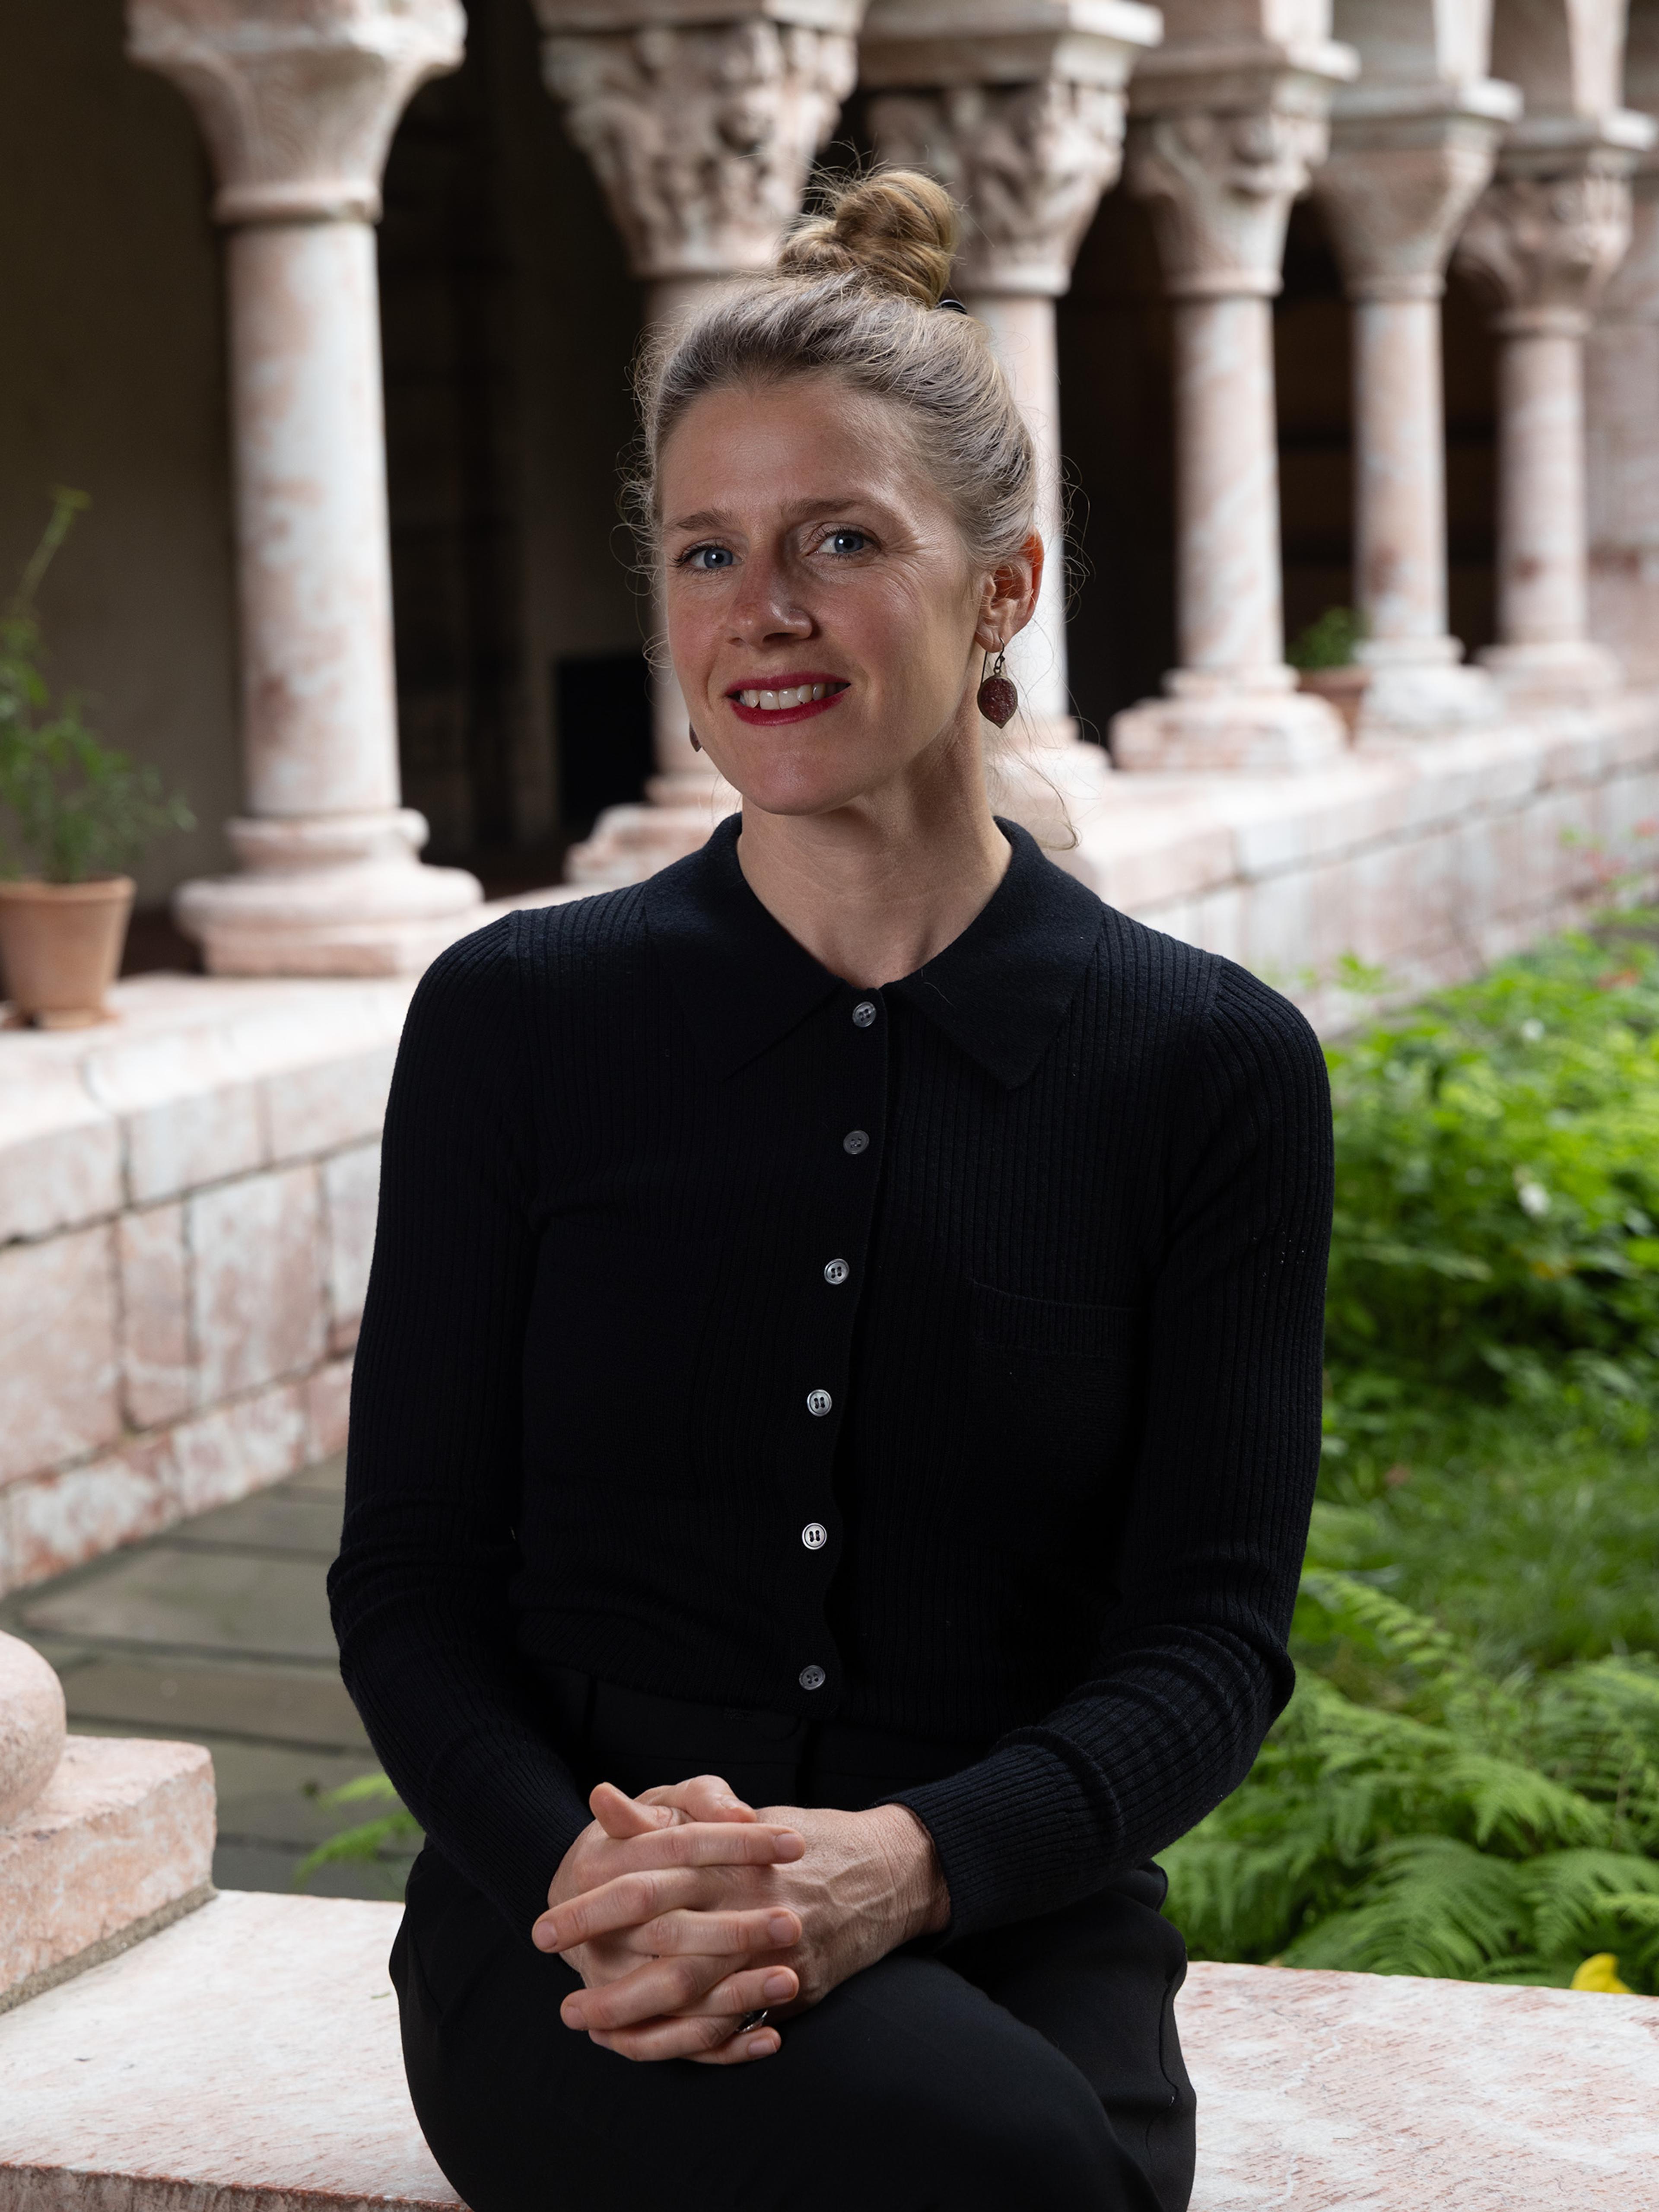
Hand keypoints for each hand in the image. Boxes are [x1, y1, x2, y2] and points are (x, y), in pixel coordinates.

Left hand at [534, 1777, 948, 2064]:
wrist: (886, 1871)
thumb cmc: (793, 1840)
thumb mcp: (728, 1817)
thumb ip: (661, 1817)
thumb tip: (600, 1799)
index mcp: (725, 1855)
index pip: (642, 1880)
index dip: (590, 1905)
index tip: (543, 1923)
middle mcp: (747, 1902)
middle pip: (660, 1943)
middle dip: (605, 1973)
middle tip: (556, 1992)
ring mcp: (774, 1950)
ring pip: (693, 1994)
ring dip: (633, 2016)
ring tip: (585, 2026)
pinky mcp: (798, 1988)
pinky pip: (734, 2024)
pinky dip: (687, 2042)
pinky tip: (645, 2047)